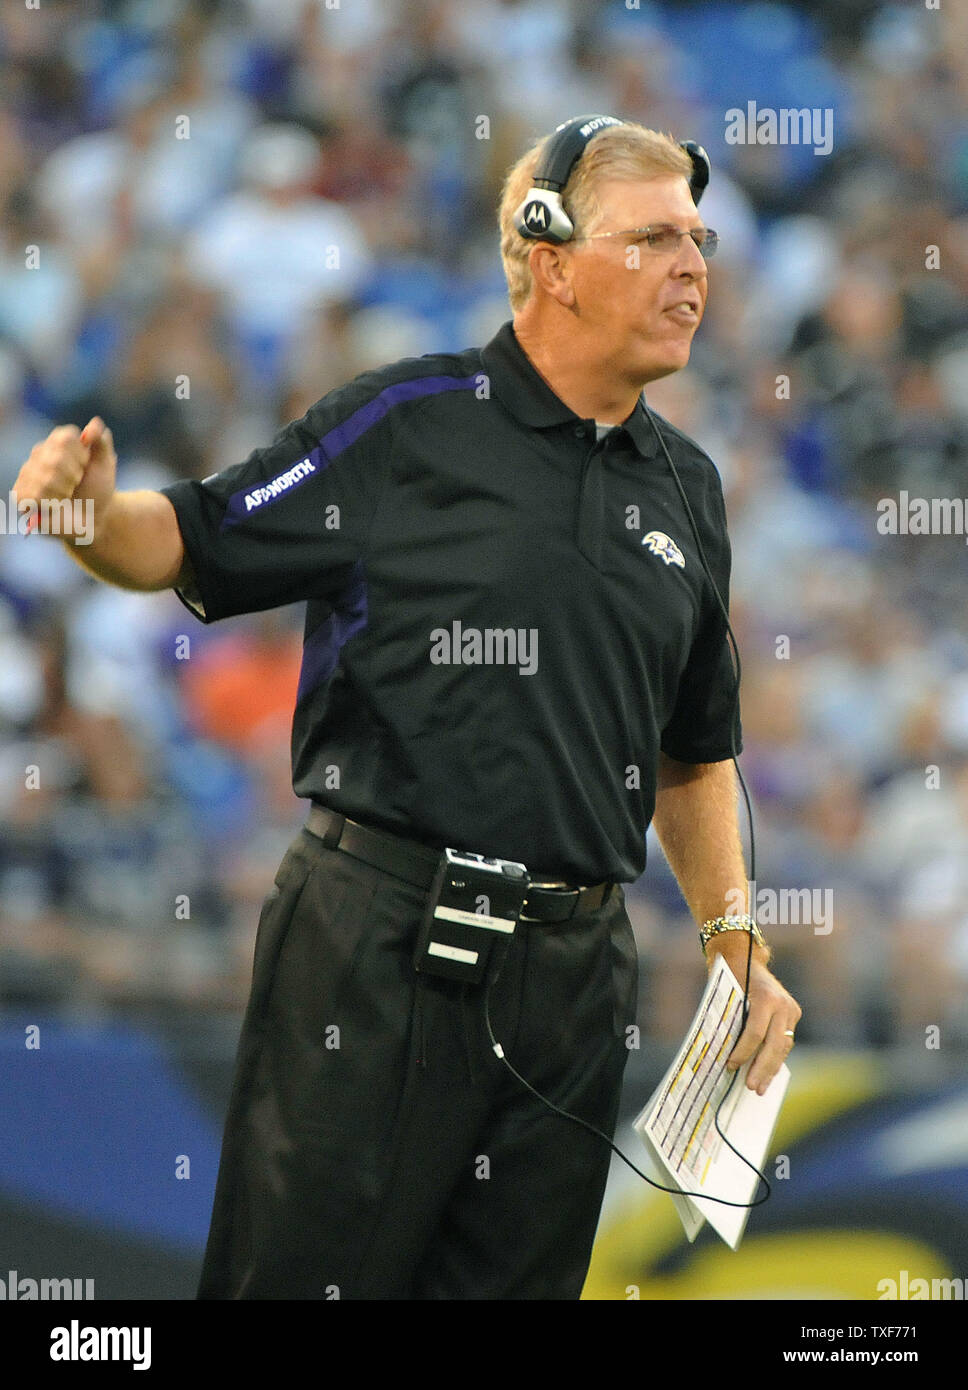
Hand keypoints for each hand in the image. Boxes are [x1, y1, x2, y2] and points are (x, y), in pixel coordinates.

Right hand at [15, 417, 116, 538]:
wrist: (93, 517)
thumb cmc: (98, 488)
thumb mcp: (105, 463)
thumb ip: (101, 441)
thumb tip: (95, 423)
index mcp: (58, 442)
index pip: (64, 438)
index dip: (80, 455)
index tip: (86, 465)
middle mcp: (39, 453)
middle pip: (55, 459)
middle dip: (73, 476)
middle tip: (76, 483)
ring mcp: (28, 474)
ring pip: (45, 480)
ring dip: (64, 492)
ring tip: (67, 496)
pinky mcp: (21, 494)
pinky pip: (34, 496)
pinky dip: (51, 504)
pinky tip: (55, 506)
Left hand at [716, 956, 800, 1094]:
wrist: (744, 956)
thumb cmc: (728, 978)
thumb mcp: (727, 997)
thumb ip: (730, 1024)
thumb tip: (724, 1057)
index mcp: (765, 997)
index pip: (755, 1033)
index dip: (743, 1052)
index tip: (730, 1066)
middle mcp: (783, 1003)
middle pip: (774, 1043)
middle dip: (762, 1068)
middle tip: (752, 1087)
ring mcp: (791, 1008)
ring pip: (783, 1045)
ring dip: (771, 1068)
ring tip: (760, 1087)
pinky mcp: (794, 1013)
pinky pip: (785, 1040)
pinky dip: (776, 1057)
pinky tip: (768, 1073)